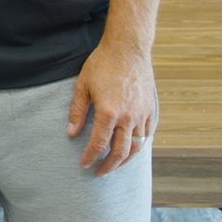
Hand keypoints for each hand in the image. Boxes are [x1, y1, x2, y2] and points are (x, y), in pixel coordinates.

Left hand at [66, 38, 157, 175]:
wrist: (128, 48)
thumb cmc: (102, 64)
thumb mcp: (83, 85)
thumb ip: (77, 111)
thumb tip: (71, 133)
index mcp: (109, 111)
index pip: (98, 143)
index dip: (90, 157)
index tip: (84, 165)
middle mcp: (128, 117)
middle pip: (120, 152)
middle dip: (109, 166)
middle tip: (100, 172)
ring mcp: (142, 114)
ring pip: (136, 147)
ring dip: (125, 160)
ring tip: (114, 165)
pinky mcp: (150, 110)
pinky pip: (147, 135)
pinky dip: (139, 146)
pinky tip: (131, 149)